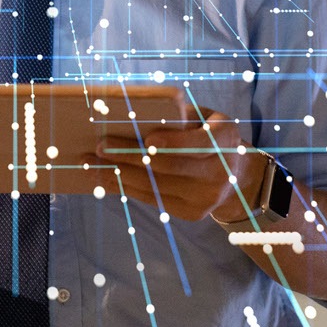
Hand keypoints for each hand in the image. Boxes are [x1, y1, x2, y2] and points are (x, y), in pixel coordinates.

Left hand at [91, 111, 253, 221]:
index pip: (201, 143)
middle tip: (101, 146)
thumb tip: (131, 113)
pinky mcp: (193, 213)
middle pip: (169, 167)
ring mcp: (207, 197)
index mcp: (226, 139)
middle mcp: (221, 173)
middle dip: (131, 156)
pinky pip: (154, 199)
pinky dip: (127, 189)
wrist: (234, 173)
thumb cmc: (207, 133)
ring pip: (156, 186)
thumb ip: (178, 115)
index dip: (175, 142)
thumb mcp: (202, 116)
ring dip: (119, 175)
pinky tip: (106, 179)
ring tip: (92, 165)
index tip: (149, 140)